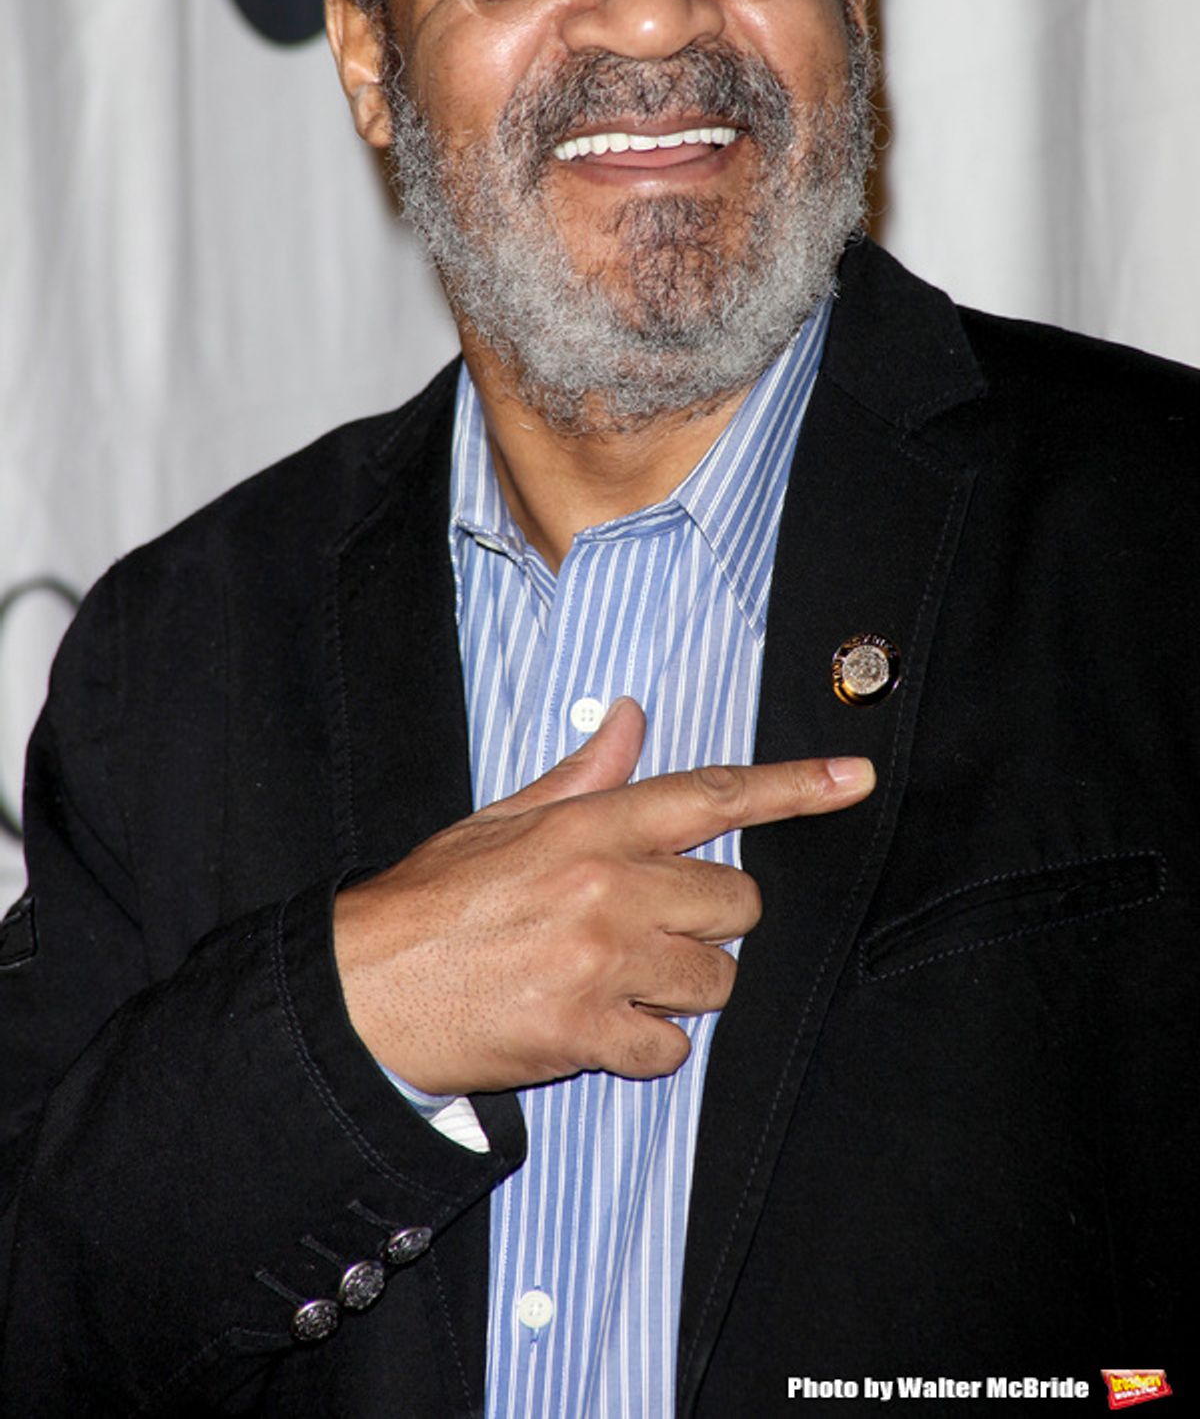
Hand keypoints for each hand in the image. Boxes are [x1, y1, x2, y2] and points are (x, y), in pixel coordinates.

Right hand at [333, 698, 872, 1093]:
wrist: (362, 991)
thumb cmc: (430, 902)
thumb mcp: (501, 819)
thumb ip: (582, 775)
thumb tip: (631, 718)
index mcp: (588, 825)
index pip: (712, 795)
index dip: (794, 787)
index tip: (854, 779)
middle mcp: (607, 886)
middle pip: (736, 902)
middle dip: (713, 921)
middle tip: (659, 930)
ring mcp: (601, 962)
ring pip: (715, 981)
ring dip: (683, 988)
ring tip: (622, 981)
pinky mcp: (585, 1033)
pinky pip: (670, 1050)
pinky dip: (647, 1048)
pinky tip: (601, 1029)